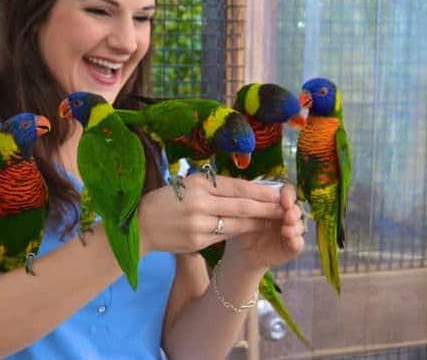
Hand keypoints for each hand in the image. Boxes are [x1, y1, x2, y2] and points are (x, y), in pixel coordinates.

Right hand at [138, 172, 285, 254]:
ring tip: (273, 220)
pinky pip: (225, 235)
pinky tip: (251, 229)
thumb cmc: (165, 200)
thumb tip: (244, 189)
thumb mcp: (186, 184)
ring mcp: (199, 224)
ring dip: (258, 222)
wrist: (140, 225)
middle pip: (242, 206)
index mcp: (198, 184)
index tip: (277, 193)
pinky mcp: (198, 242)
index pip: (237, 187)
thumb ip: (213, 187)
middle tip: (285, 208)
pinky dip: (239, 231)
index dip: (260, 191)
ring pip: (237, 223)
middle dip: (267, 208)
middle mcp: (200, 203)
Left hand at [221, 183, 304, 270]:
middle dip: (294, 212)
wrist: (243, 251)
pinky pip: (298, 244)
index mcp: (278, 204)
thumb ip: (254, 206)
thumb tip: (256, 197)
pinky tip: (290, 240)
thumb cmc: (244, 228)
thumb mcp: (246, 215)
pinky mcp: (292, 247)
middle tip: (288, 215)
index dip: (288, 195)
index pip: (288, 194)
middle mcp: (287, 216)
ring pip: (299, 226)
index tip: (284, 200)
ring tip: (287, 230)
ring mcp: (292, 231)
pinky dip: (296, 241)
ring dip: (295, 227)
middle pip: (296, 209)